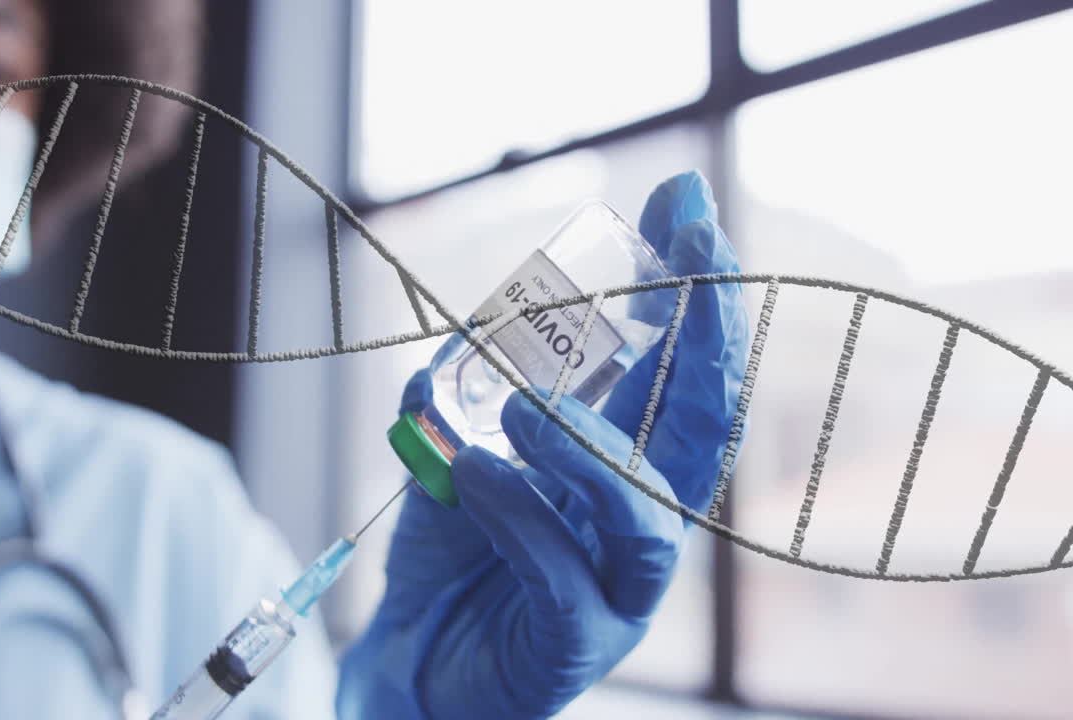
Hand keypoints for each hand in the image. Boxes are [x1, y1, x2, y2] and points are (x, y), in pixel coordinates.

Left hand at [336, 171, 749, 719]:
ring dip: (594, 447)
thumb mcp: (462, 446)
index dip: (692, 291)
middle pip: (704, 430)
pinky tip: (473, 475)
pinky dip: (521, 517)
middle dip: (709, 334)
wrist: (412, 659)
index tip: (682, 204)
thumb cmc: (454, 552)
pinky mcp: (574, 646)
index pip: (679, 374)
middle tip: (694, 251)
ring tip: (525, 405)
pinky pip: (563, 577)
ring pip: (648, 517)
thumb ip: (475, 388)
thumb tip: (481, 318)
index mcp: (626, 466)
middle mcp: (639, 522)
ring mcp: (617, 591)